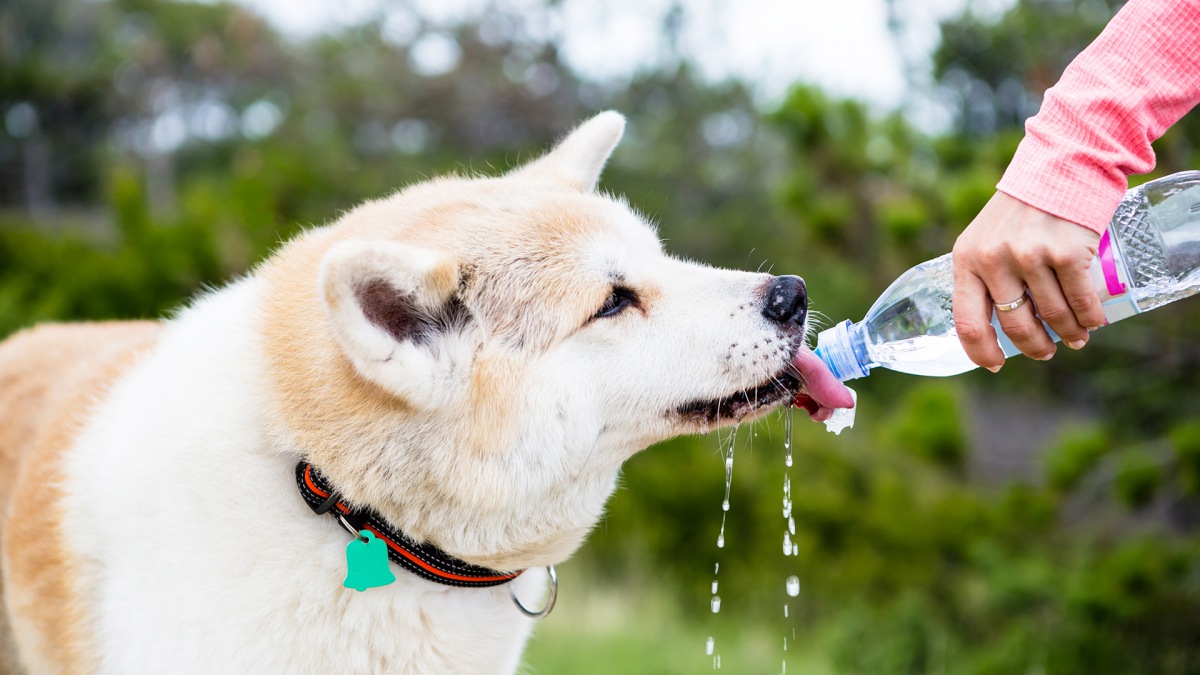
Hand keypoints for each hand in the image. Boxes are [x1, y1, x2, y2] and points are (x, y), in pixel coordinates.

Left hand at [951, 191, 1104, 370]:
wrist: (1060, 164)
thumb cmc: (1021, 208)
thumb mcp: (985, 237)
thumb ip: (984, 274)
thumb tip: (996, 324)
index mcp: (967, 260)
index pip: (968, 322)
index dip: (981, 351)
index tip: (996, 364)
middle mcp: (994, 261)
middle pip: (1015, 325)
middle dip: (1035, 346)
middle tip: (1046, 351)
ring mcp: (1029, 257)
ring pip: (1053, 316)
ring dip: (1069, 333)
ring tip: (1076, 337)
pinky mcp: (1065, 252)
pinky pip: (1080, 301)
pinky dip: (1090, 318)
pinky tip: (1093, 322)